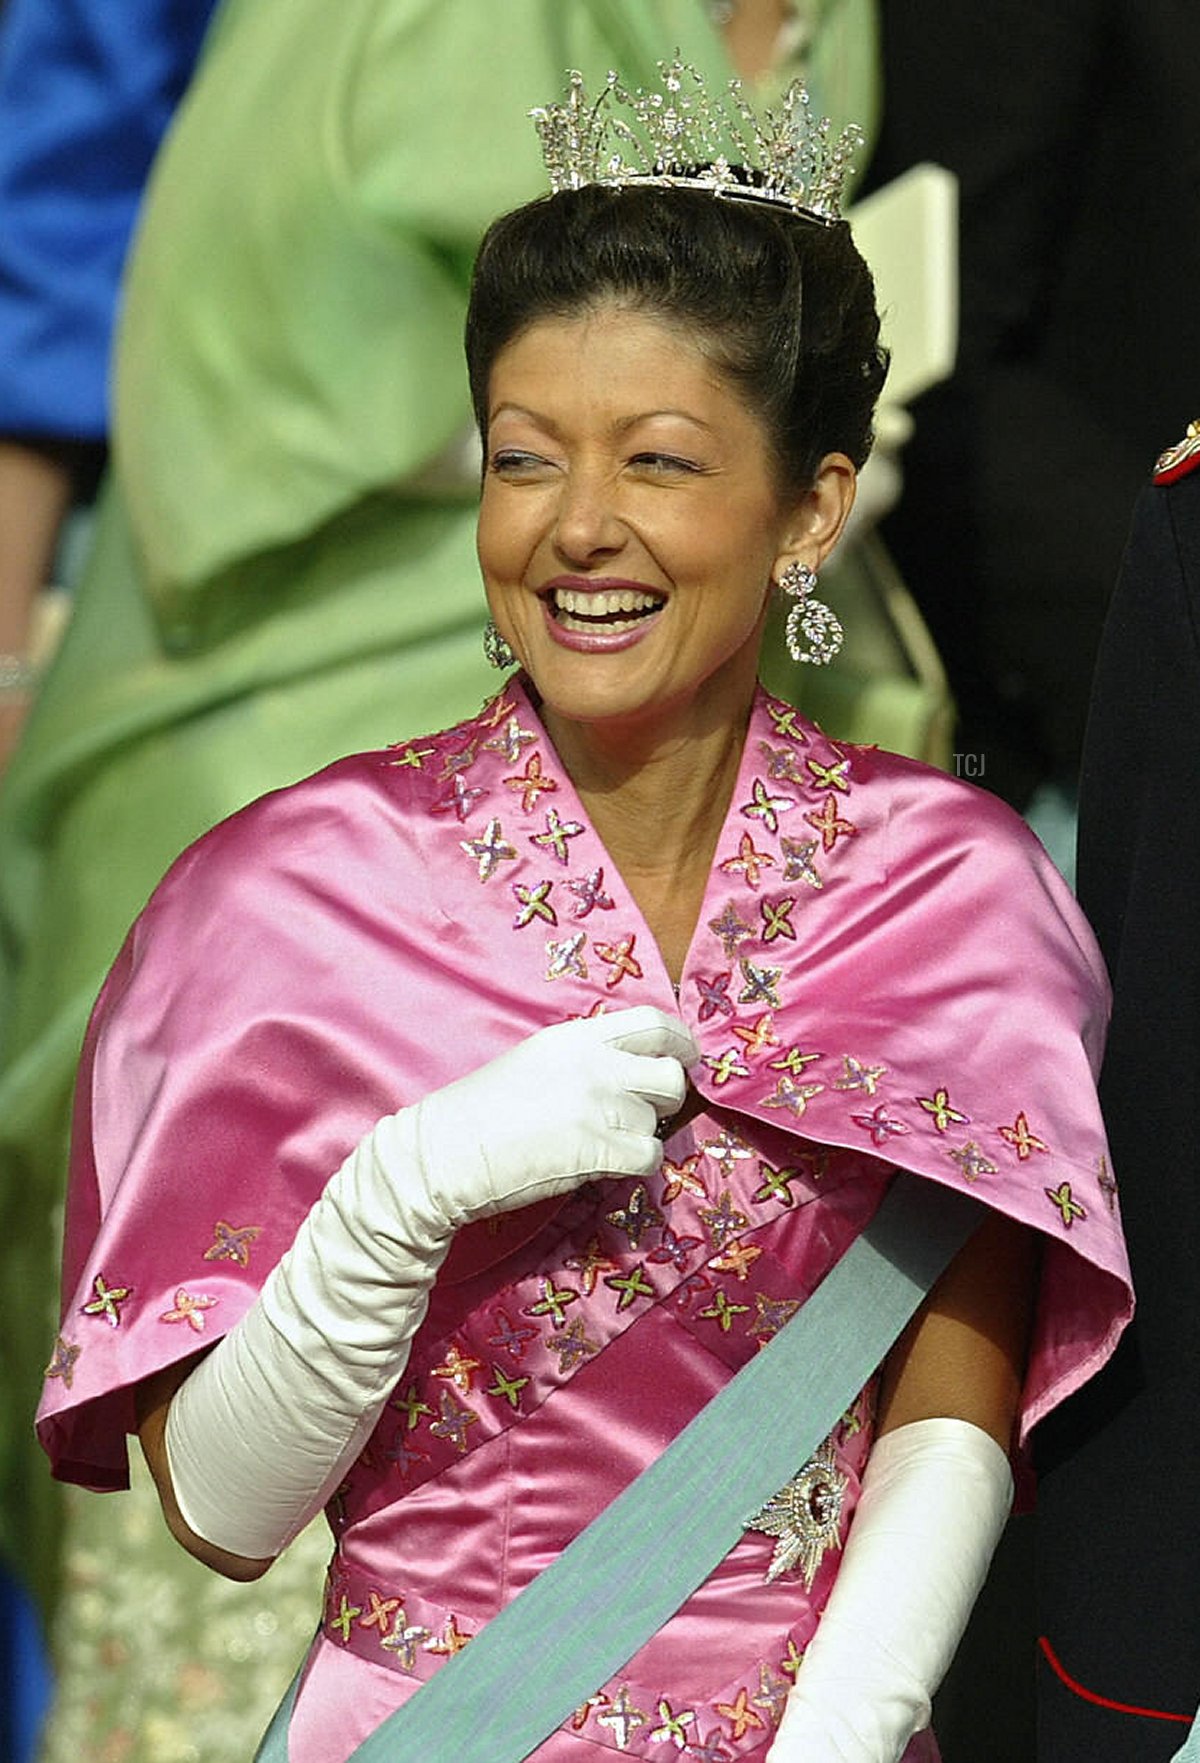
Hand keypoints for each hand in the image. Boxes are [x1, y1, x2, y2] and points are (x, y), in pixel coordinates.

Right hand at [409, 1006, 697, 1231]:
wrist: (445, 1152)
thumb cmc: (481, 1109)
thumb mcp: (537, 1060)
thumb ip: (586, 1057)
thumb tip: (632, 1070)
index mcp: (576, 1036)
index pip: (653, 1022)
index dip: (682, 1040)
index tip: (688, 1056)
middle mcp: (595, 1064)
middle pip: (671, 1073)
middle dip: (669, 1094)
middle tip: (650, 1109)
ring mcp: (598, 1107)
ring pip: (657, 1121)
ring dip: (640, 1135)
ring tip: (604, 1142)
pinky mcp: (597, 1151)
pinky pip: (648, 1157)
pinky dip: (636, 1165)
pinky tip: (607, 1165)